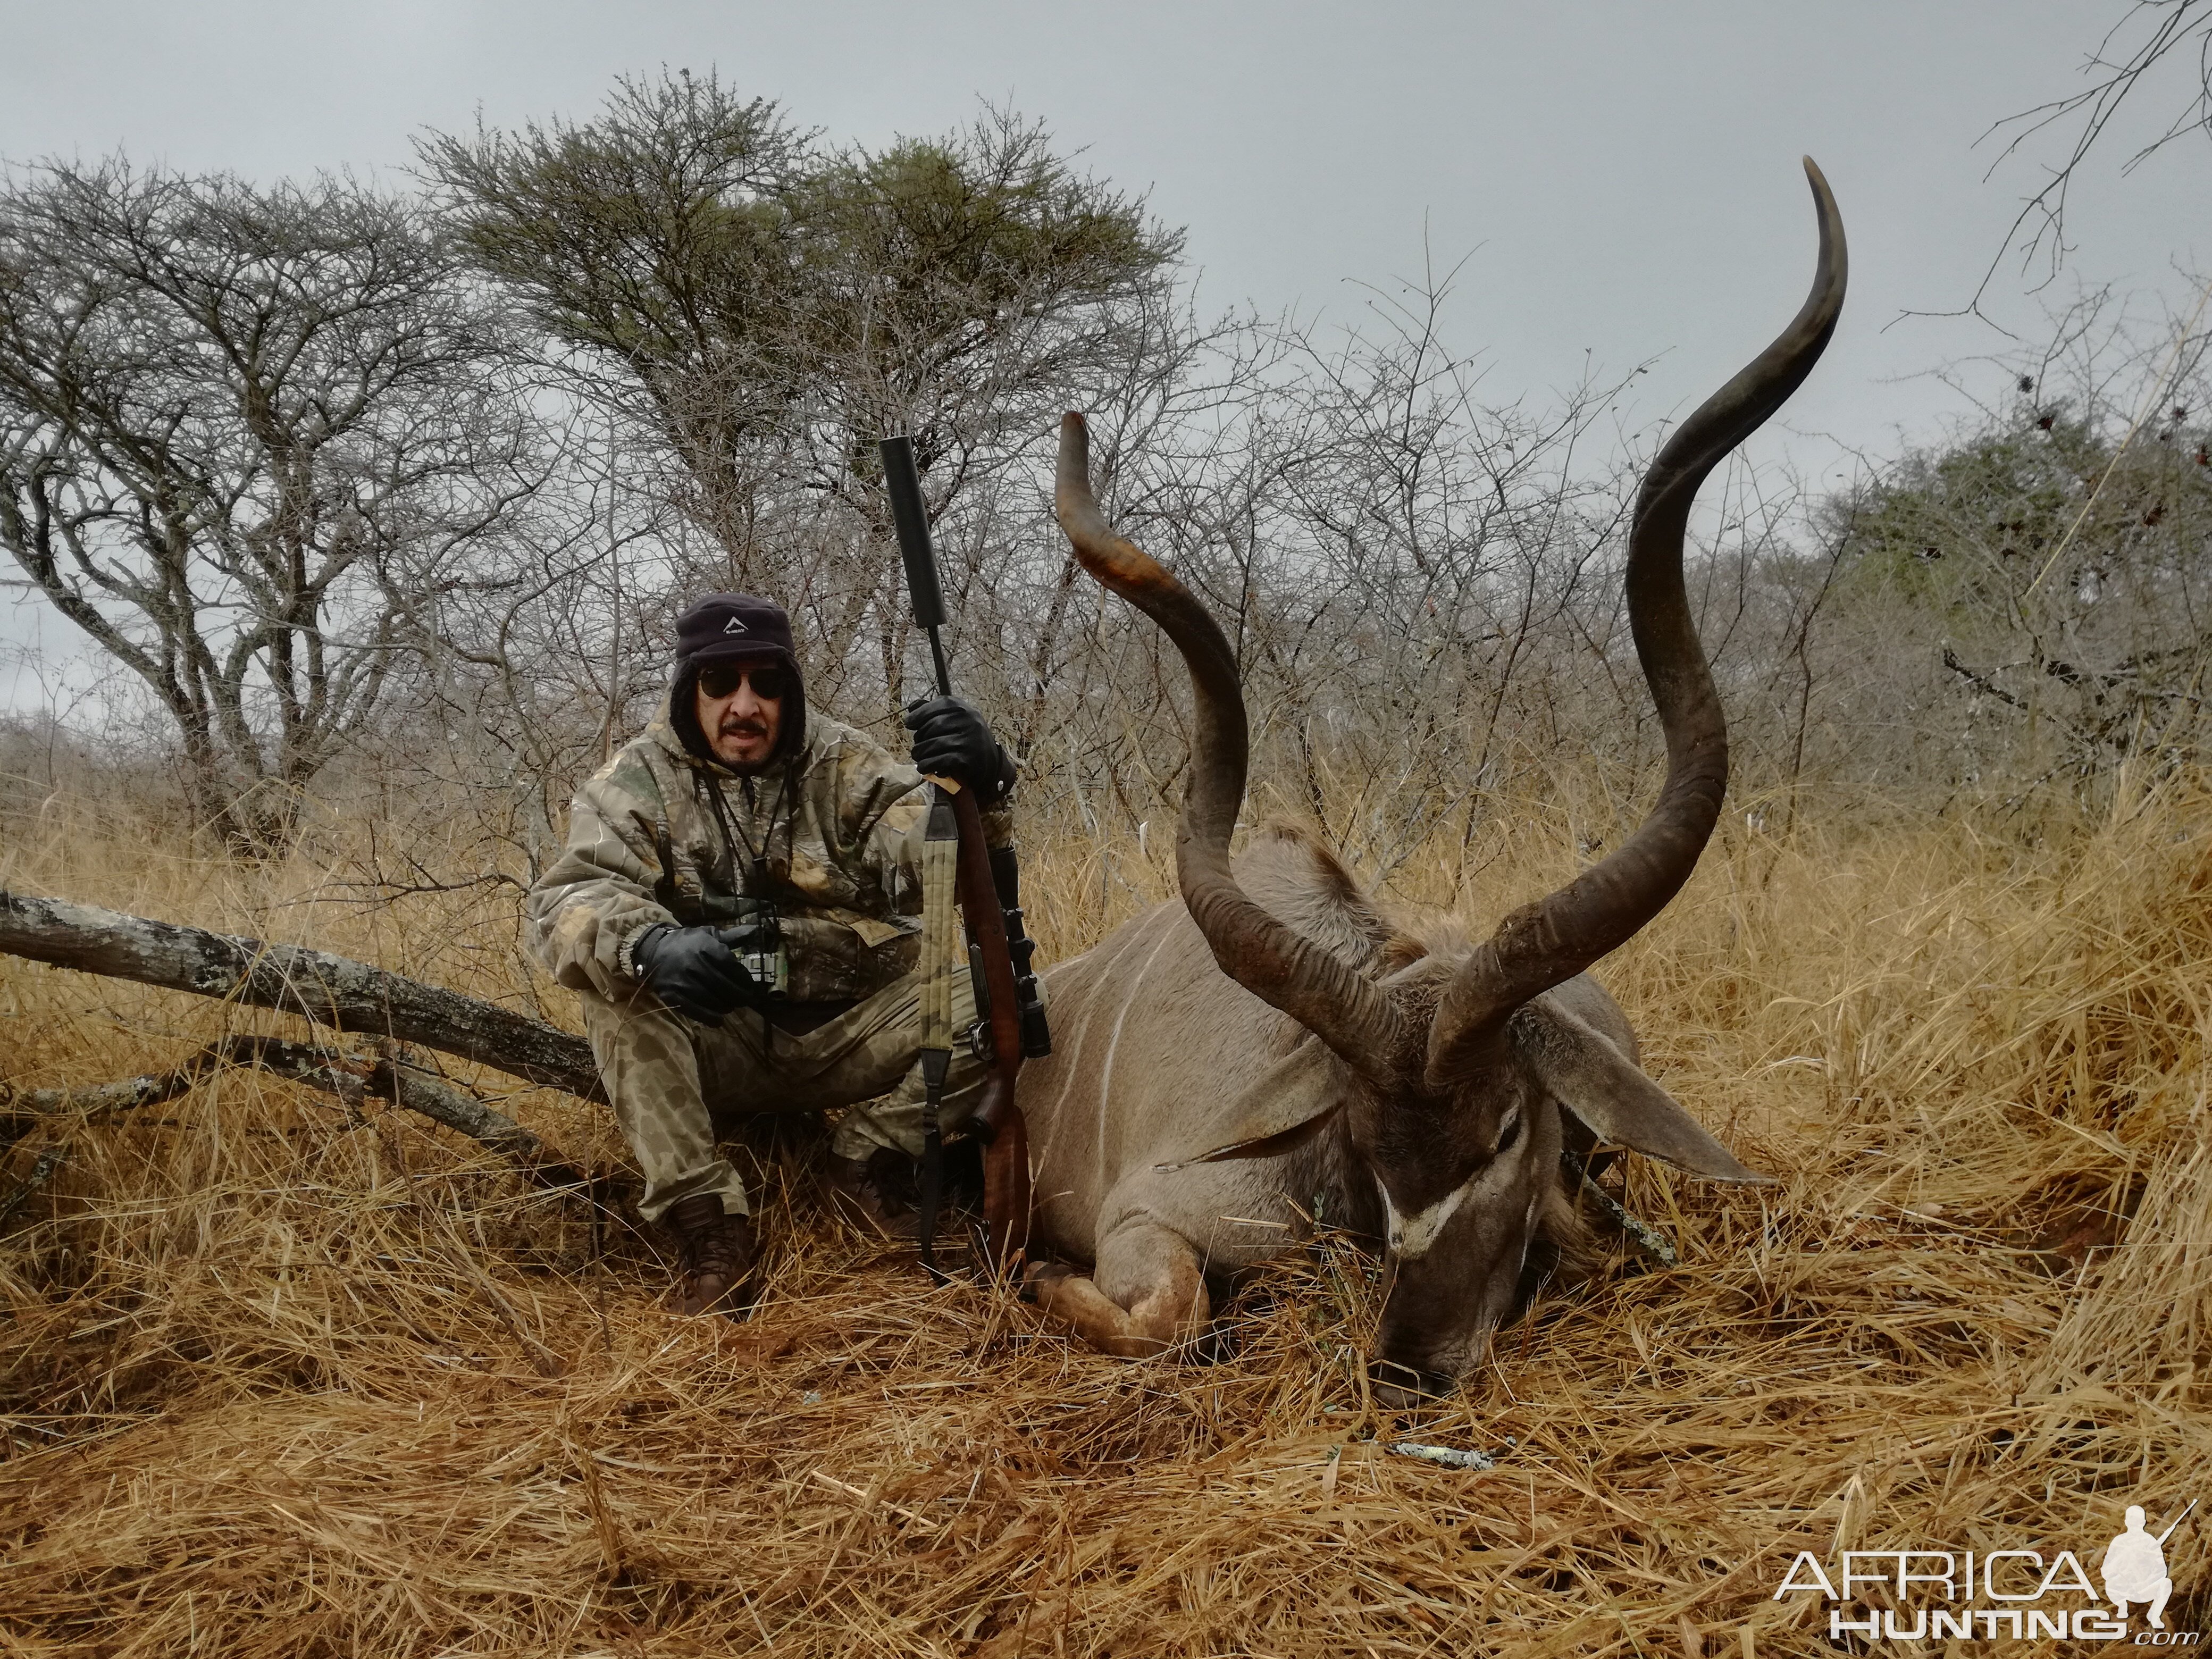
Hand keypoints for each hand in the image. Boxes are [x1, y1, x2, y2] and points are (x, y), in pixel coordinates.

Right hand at [630, 924, 754, 1024]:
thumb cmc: (687, 943)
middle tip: (746, 1000)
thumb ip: (732, 937)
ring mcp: (682, 981)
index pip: (731, 967)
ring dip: (726, 1006)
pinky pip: (694, 1010)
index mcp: (705, 947)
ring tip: (731, 1006)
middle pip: (724, 986)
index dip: (744, 979)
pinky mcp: (672, 995)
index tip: (751, 987)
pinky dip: (709, 1017)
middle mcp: (694, 964)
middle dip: (739, 996)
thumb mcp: (708, 935)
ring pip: (711, 999)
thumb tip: (754, 931)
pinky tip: (718, 1020)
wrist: (654, 950)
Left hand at [903, 695, 1013, 803]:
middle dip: (920, 737)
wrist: (989, 763)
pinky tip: (924, 767)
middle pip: (935, 725)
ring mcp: (971, 739)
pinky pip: (941, 760)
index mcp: (965, 709)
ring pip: (935, 744)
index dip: (921, 713)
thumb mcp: (954, 721)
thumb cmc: (965, 739)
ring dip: (921, 753)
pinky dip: (928, 764)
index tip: (908, 723)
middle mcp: (971, 721)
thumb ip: (935, 712)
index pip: (941, 704)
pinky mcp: (969, 758)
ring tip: (918, 757)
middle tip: (916, 747)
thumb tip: (912, 707)